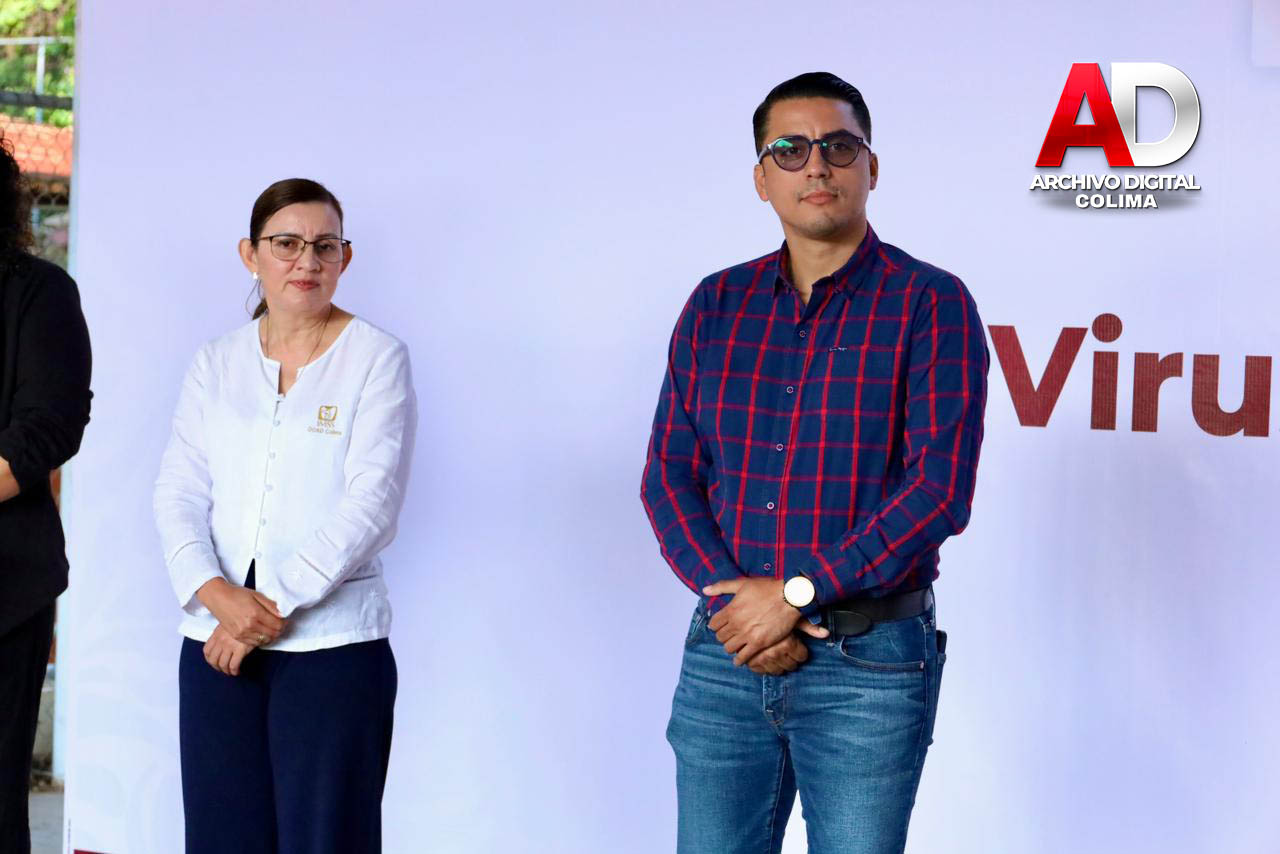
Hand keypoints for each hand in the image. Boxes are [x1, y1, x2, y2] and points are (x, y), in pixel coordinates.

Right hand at [195, 577, 285, 645]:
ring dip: (271, 635)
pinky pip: (254, 643)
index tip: (284, 620)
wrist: (218, 598)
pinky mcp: (237, 636)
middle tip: (280, 625)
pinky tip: (261, 632)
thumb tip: (282, 614)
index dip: (284, 623)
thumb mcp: (257, 595)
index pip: (278, 624)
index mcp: (256, 613)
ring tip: (271, 628)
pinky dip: (261, 639)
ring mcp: (242, 632)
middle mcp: (249, 625)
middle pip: (273, 634)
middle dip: (279, 630)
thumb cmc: (238, 594)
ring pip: (264, 640)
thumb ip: (271, 605)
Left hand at [202, 624, 253, 675]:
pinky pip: (233, 665)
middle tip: (223, 669)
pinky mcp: (240, 650)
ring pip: (222, 664)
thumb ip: (223, 633)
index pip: (207, 651)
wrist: (253, 618)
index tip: (214, 662)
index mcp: (217, 635)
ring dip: (226, 671)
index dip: (209, 659)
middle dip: (217, 667)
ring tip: (231, 672)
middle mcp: (221, 641)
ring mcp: (229, 646)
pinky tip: (237, 671)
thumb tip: (224, 641)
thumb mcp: (228, 624)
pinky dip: (234, 671)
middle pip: (213, 660)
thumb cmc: (243, 620)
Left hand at [703, 577, 828, 665]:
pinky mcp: (759, 643)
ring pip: (729, 648)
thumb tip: (705, 590)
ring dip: (731, 648)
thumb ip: (722, 586)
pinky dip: (740, 660)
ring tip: (735, 646)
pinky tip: (740, 660)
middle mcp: (736, 624)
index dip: (716, 626)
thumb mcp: (742, 583)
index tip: (720, 626)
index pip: (713, 624)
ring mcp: (747, 635)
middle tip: (728, 636)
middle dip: (723, 637)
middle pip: (720, 637)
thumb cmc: (767, 588)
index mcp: (731, 609)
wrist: (788, 597)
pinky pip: (743, 657)